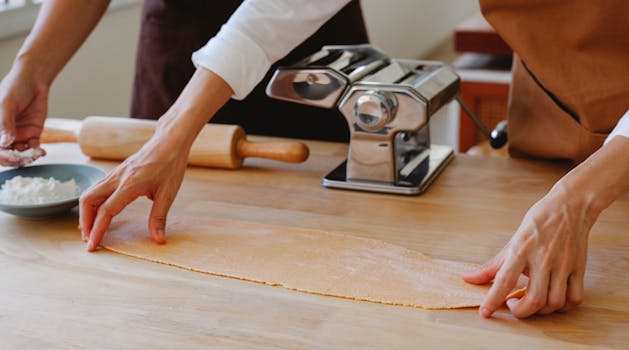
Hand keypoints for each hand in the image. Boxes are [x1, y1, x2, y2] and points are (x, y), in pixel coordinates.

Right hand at [0, 66, 48, 165]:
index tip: (11, 156)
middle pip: (6, 154)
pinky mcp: (32, 134)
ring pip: (20, 153)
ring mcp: (18, 135)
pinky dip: (36, 152)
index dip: (1, 155)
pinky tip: (41, 151)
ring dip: (26, 157)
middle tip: (24, 159)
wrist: (34, 81)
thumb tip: (5, 142)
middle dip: (14, 159)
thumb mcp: (7, 104)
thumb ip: (5, 123)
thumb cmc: (14, 88)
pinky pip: (33, 148)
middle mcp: (4, 134)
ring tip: (34, 155)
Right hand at [79, 132, 188, 250]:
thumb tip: (159, 240)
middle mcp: (117, 178)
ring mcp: (115, 174)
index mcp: (129, 185)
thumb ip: (159, 218)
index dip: (97, 230)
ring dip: (86, 213)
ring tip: (91, 230)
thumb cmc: (171, 165)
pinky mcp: (116, 172)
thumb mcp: (168, 193)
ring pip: (90, 193)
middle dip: (85, 222)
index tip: (93, 245)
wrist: (169, 141)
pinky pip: (97, 188)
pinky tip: (99, 212)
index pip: (106, 211)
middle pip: (88, 201)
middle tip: (90, 239)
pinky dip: (93, 203)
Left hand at [462, 181, 593, 317]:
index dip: (493, 300)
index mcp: (521, 250)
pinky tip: (553, 299)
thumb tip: (467, 278)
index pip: (504, 280)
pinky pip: (575, 297)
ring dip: (541, 311)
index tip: (485, 313)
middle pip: (534, 299)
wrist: (570, 206)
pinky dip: (563, 306)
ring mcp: (563, 264)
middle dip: (521, 312)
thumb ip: (491, 265)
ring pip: (555, 302)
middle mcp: (542, 258)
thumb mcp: (512, 241)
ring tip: (531, 302)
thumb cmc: (538, 222)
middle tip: (512, 306)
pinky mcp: (578, 268)